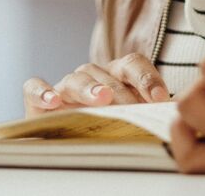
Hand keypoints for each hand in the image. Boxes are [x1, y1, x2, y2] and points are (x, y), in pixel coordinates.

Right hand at [23, 52, 169, 117]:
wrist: (65, 140)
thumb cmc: (103, 129)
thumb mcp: (128, 120)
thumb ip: (145, 112)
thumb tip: (169, 115)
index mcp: (116, 76)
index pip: (133, 64)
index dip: (147, 78)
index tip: (160, 98)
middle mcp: (92, 76)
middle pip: (106, 72)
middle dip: (121, 90)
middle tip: (131, 106)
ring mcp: (65, 86)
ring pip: (77, 78)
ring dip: (90, 88)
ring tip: (102, 99)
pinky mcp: (37, 99)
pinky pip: (34, 87)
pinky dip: (42, 91)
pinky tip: (52, 101)